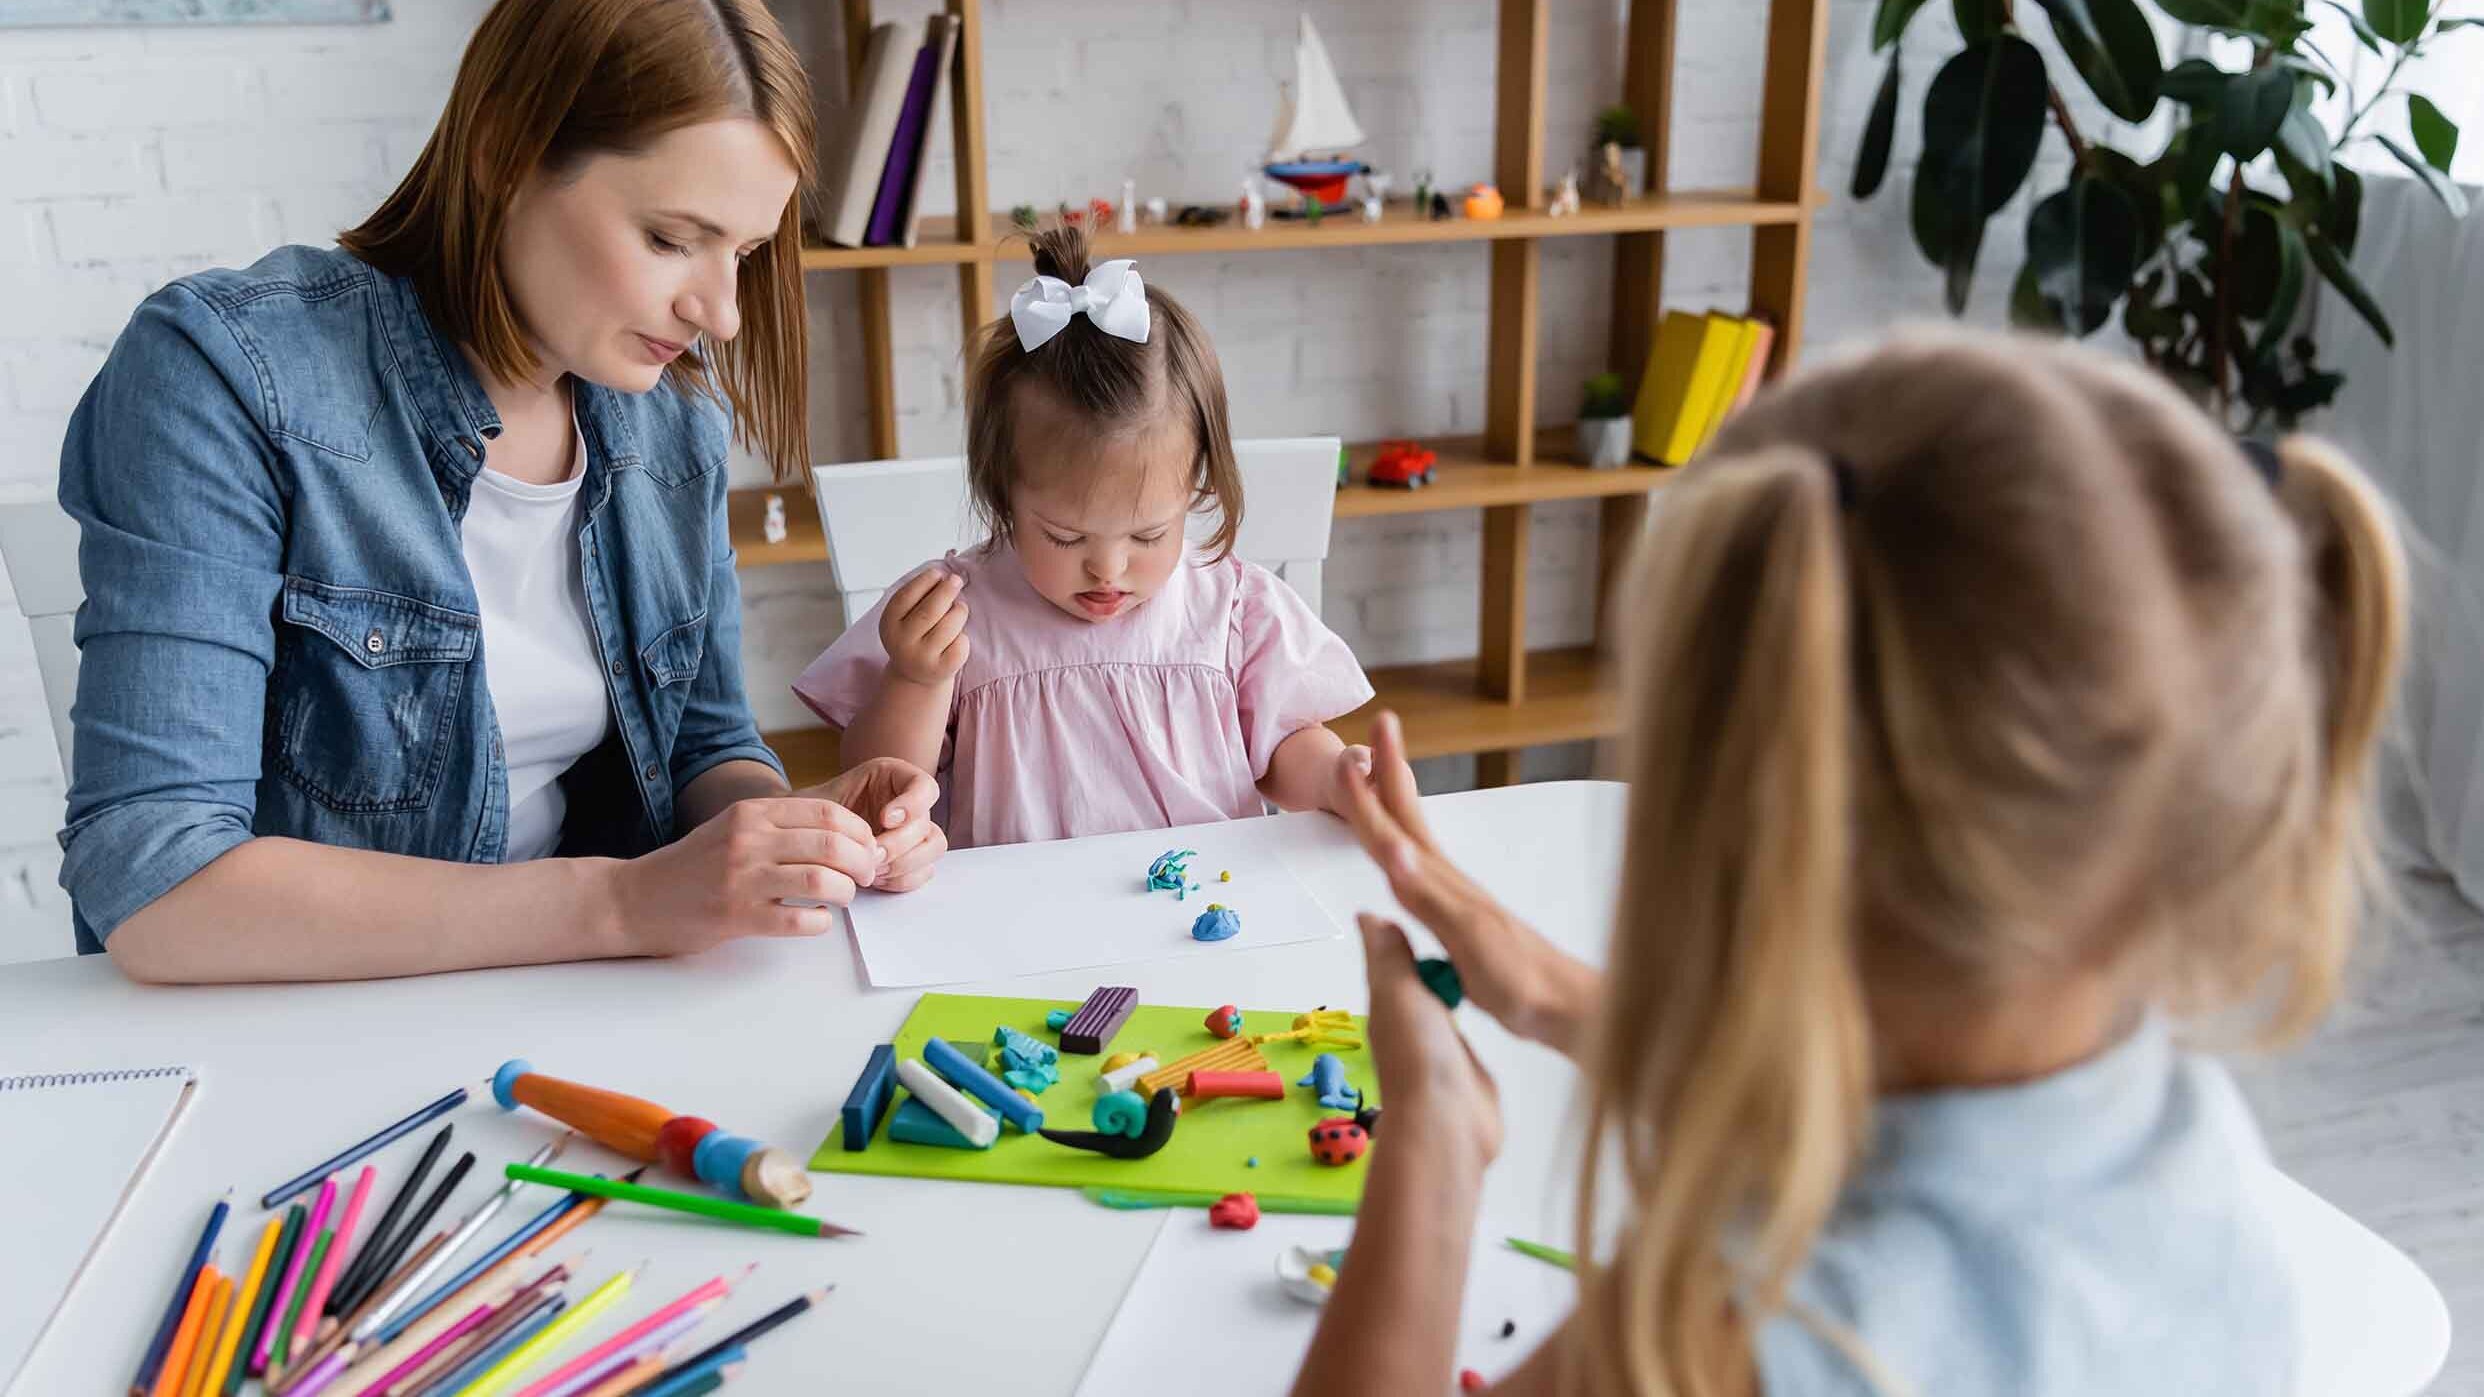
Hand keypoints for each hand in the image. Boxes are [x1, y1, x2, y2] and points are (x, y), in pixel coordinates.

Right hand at [611, 796, 884, 952]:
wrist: (636, 899)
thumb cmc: (693, 866)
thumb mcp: (734, 827)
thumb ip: (780, 825)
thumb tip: (842, 833)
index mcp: (752, 813)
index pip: (827, 813)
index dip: (860, 832)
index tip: (867, 848)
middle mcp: (748, 840)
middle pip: (832, 844)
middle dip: (862, 862)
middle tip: (866, 876)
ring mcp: (741, 879)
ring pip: (821, 881)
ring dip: (846, 892)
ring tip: (843, 898)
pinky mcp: (736, 916)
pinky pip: (798, 920)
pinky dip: (821, 923)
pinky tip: (818, 921)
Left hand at [801, 757, 946, 892]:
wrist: (810, 836)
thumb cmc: (815, 814)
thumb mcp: (819, 800)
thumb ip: (830, 808)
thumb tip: (846, 829)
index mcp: (894, 778)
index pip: (924, 787)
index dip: (912, 804)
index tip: (886, 818)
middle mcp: (910, 805)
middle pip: (926, 823)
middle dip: (898, 844)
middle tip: (871, 855)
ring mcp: (914, 833)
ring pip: (934, 848)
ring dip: (904, 863)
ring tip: (872, 869)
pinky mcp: (913, 859)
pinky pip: (924, 871)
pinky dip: (902, 879)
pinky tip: (877, 879)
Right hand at [879, 568, 969, 685]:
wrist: (915, 673)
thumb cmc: (914, 635)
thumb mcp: (905, 616)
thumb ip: (918, 597)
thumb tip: (945, 578)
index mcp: (889, 624)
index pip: (905, 597)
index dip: (924, 582)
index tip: (938, 573)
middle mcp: (902, 642)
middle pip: (930, 610)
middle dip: (946, 591)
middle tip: (956, 580)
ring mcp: (922, 657)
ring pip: (950, 625)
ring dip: (959, 610)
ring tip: (958, 608)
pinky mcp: (942, 669)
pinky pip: (961, 643)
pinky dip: (963, 635)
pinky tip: (955, 637)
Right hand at [1330, 711, 1596, 1056]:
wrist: (1563, 1006)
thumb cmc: (1520, 982)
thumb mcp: (1467, 939)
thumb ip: (1428, 894)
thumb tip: (1392, 850)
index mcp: (1440, 884)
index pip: (1393, 830)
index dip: (1368, 796)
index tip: (1349, 756)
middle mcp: (1446, 882)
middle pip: (1408, 817)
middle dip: (1390, 771)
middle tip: (1382, 723)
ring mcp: (1455, 898)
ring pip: (1414, 837)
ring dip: (1394, 802)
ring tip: (1379, 775)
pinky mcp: (1461, 919)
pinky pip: (1419, 870)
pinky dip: (1403, 850)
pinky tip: (1399, 856)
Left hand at [1358, 911, 1500, 1167]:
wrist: (1448, 1122)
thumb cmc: (1418, 1052)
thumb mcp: (1397, 991)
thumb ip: (1389, 955)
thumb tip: (1368, 916)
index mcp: (1389, 1005)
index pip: (1394, 963)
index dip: (1404, 939)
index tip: (1423, 908)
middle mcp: (1409, 1026)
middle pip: (1418, 984)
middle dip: (1426, 961)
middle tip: (1450, 930)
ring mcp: (1437, 1050)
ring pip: (1439, 1007)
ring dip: (1446, 988)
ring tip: (1465, 964)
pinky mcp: (1464, 1070)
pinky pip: (1462, 1033)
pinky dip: (1466, 1017)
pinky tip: (1480, 1008)